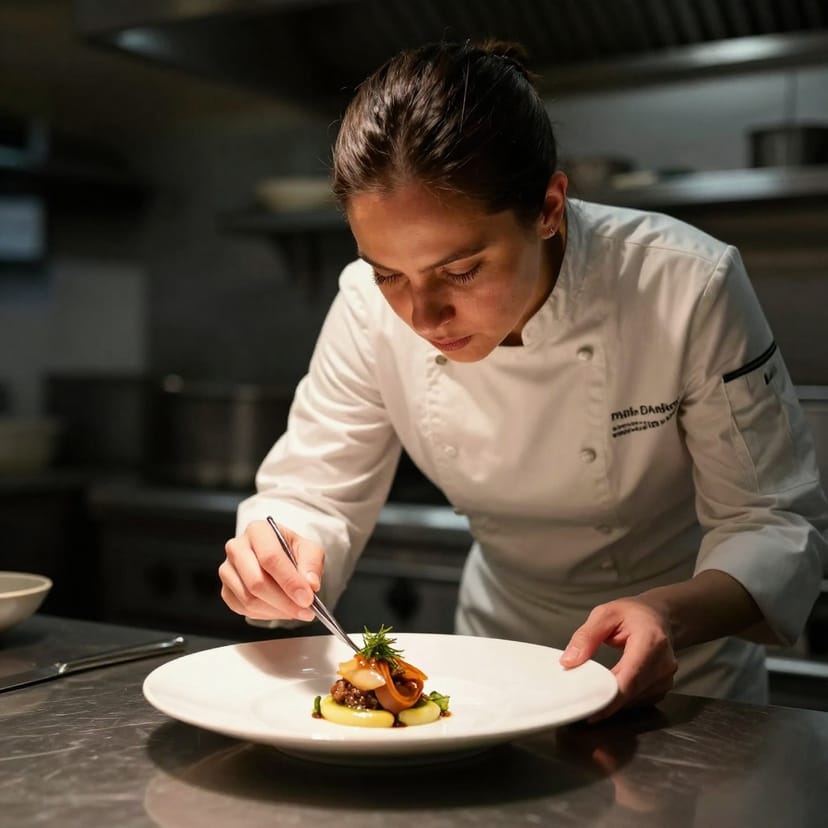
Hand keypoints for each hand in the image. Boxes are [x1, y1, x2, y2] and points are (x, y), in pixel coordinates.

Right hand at [219, 519, 323, 621]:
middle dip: (284, 601)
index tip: (307, 598)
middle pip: (256, 582)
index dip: (289, 581)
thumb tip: (311, 584)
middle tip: (306, 610)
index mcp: (257, 531)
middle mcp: (237, 548)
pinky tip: (281, 609)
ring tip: (297, 610)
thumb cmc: (292, 551)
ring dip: (277, 610)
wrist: (278, 557)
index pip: (270, 558)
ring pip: (250, 599)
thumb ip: (312, 564)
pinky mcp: (226, 590)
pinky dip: (267, 614)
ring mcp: (227, 570)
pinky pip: (244, 609)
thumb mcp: (310, 550)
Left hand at [560, 596, 677, 720]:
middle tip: (581, 703)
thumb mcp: (605, 614)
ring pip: (634, 700)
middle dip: (605, 700)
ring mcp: (666, 678)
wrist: (659, 616)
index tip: (590, 710)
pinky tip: (609, 691)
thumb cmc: (634, 613)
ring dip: (613, 701)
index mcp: (651, 641)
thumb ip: (586, 637)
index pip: (630, 678)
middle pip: (631, 693)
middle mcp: (663, 663)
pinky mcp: (663, 688)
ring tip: (593, 692)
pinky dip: (622, 699)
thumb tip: (569, 661)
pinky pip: (639, 700)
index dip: (610, 698)